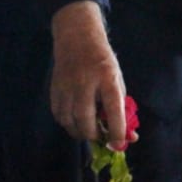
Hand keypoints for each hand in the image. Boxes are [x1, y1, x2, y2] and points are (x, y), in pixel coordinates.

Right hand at [51, 1, 125, 141]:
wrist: (78, 37)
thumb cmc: (103, 62)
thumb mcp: (117, 79)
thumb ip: (121, 106)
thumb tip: (127, 137)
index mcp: (107, 78)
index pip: (113, 109)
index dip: (117, 131)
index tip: (119, 144)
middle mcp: (85, 82)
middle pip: (85, 119)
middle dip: (94, 135)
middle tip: (100, 137)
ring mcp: (67, 85)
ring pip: (69, 120)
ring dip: (79, 133)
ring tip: (88, 131)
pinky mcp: (54, 88)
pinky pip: (58, 115)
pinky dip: (67, 124)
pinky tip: (75, 122)